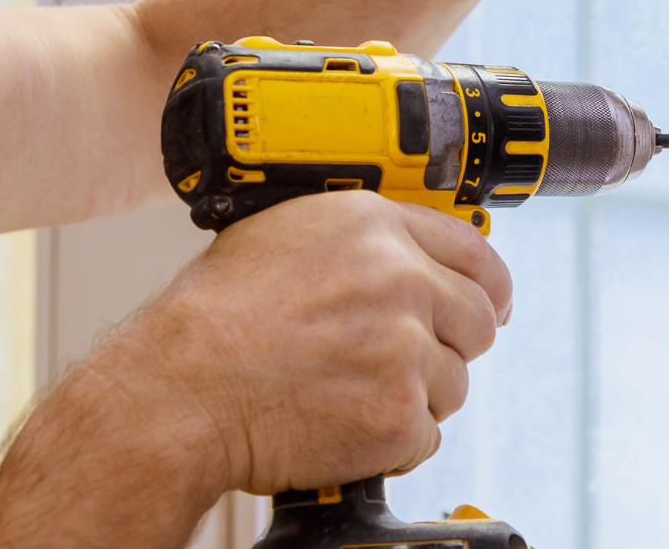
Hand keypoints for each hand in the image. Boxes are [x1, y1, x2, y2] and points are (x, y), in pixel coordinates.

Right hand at [0, 192, 509, 545]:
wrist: (178, 391)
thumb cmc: (211, 319)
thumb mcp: (282, 237)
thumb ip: (359, 242)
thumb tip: (408, 257)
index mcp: (372, 226)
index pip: (475, 251)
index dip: (487, 284)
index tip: (489, 301)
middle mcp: (399, 279)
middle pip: (478, 320)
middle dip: (447, 344)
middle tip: (399, 361)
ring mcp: (404, 350)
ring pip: (453, 383)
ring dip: (413, 395)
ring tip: (344, 391)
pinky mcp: (398, 415)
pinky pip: (425, 435)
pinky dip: (390, 442)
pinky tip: (339, 423)